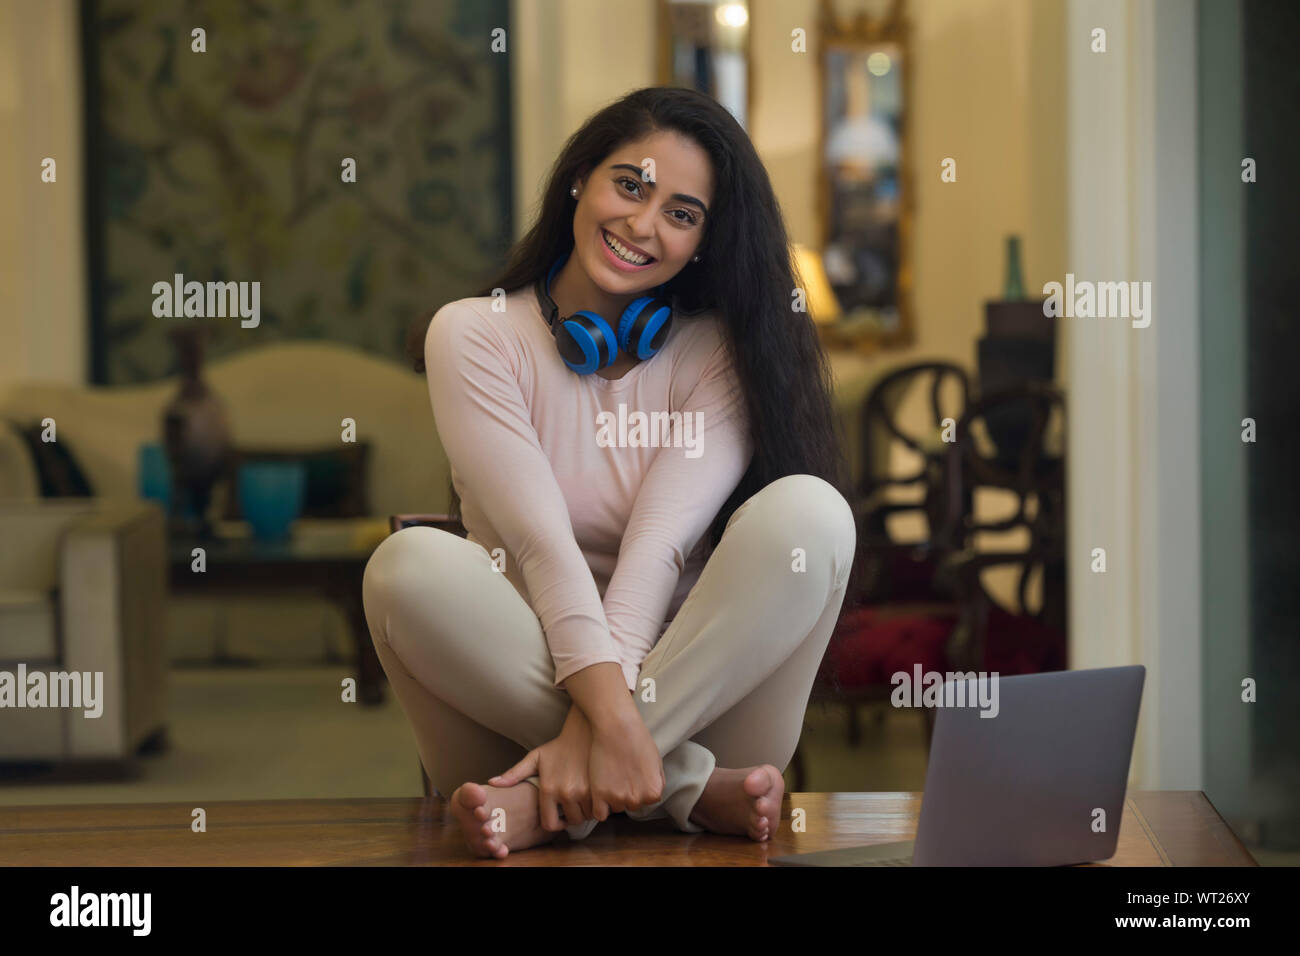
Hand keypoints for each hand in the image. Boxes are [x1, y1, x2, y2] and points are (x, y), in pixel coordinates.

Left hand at [489, 705, 593, 831]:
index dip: (555, 824)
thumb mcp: (535, 758)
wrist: (585, 732)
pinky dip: (598, 806)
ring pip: (586, 816)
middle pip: (571, 821)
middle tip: (573, 807)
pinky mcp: (599, 788)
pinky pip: (600, 808)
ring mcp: (584, 791)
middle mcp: (565, 793)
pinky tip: (595, 795)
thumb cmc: (559, 746)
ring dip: (586, 812)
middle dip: (572, 818)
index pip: (549, 824)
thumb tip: (492, 783)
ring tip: (584, 800)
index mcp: (548, 789)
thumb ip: (514, 774)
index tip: (559, 818)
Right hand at [587, 711, 663, 819]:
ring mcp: (618, 798)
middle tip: (619, 776)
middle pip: (630, 806)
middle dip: (624, 794)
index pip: (645, 803)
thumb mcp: (656, 761)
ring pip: (615, 808)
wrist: (617, 728)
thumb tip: (651, 795)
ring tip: (609, 778)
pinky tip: (598, 793)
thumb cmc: (637, 740)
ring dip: (611, 798)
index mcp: (653, 792)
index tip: (631, 777)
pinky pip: (599, 813)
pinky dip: (599, 806)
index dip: (637, 790)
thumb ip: (656, 782)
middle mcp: (637, 799)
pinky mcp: (600, 795)